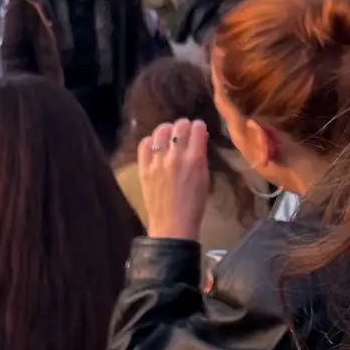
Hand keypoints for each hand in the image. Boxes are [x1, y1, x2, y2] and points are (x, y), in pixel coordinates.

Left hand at [138, 120, 212, 240]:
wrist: (173, 224)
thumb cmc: (194, 205)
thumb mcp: (205, 178)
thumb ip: (201, 156)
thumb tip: (199, 138)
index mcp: (195, 159)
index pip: (197, 128)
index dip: (198, 126)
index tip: (198, 129)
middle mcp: (176, 157)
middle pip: (179, 126)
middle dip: (184, 125)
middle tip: (184, 131)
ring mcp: (158, 162)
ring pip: (161, 131)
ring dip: (167, 129)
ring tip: (169, 134)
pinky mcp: (144, 169)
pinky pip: (145, 145)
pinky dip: (151, 141)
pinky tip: (155, 145)